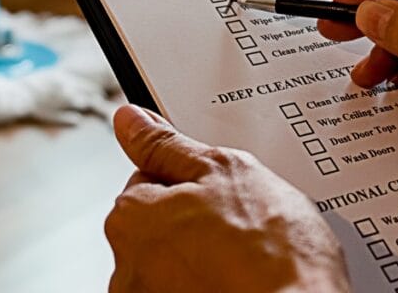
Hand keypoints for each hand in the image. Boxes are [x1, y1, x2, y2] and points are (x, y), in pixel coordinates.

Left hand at [105, 105, 349, 292]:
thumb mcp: (223, 170)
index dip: (190, 181)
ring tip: (246, 260)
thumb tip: (131, 121)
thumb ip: (168, 144)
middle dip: (194, 221)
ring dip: (201, 259)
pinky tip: (241, 284)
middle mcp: (127, 266)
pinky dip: (209, 286)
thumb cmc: (270, 253)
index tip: (218, 191)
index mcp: (130, 217)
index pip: (148, 179)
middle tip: (240, 226)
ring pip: (176, 263)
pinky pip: (188, 290)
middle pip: (160, 225)